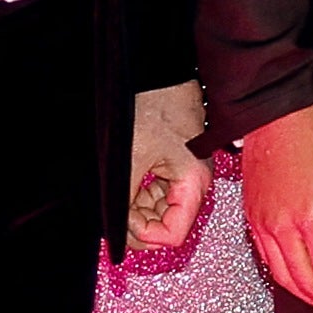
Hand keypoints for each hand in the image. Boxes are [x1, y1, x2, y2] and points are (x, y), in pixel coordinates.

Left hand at [123, 81, 210, 254]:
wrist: (160, 76)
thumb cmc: (154, 107)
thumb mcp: (130, 160)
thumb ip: (125, 201)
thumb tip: (118, 230)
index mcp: (194, 184)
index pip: (173, 235)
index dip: (144, 234)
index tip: (122, 220)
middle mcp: (196, 184)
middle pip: (168, 225)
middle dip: (140, 222)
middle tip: (117, 208)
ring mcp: (188, 176)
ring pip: (162, 211)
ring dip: (138, 209)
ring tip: (121, 189)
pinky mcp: (177, 167)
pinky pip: (160, 194)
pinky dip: (141, 195)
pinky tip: (129, 182)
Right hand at [240, 102, 312, 312]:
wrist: (278, 112)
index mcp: (311, 217)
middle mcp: (281, 226)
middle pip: (306, 283)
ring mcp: (262, 224)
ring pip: (283, 277)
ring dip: (308, 298)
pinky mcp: (252, 218)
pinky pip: (267, 260)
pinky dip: (286, 278)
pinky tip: (303, 283)